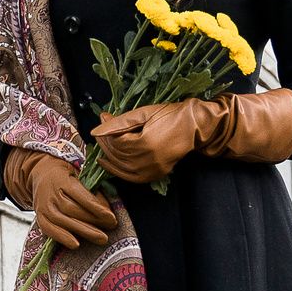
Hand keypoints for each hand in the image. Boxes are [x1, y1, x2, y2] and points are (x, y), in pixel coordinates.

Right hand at [7, 148, 119, 248]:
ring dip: (83, 231)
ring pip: (62, 221)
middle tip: (111, 227)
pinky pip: (49, 229)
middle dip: (93, 220)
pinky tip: (75, 245)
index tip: (111, 218)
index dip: (96, 208)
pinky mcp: (39, 216)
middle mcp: (51, 193)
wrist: (41, 174)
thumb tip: (107, 210)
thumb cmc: (66, 176)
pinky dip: (62, 237)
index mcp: (62, 180)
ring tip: (101, 238)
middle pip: (72, 210)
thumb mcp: (80, 175)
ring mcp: (43, 206)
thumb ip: (92, 191)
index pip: (81, 196)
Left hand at [91, 89, 291, 183]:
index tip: (102, 120)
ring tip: (104, 145)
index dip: (106, 134)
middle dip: (105, 144)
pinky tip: (111, 163)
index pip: (116, 143)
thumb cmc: (171, 115)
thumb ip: (119, 123)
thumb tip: (96, 128)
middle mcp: (149, 160)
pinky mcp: (156, 174)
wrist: (195, 127)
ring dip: (109, 157)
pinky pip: (132, 177)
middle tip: (101, 132)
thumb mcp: (144, 113)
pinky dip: (119, 171)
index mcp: (146, 142)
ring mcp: (153, 170)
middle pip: (117, 156)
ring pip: (122, 168)